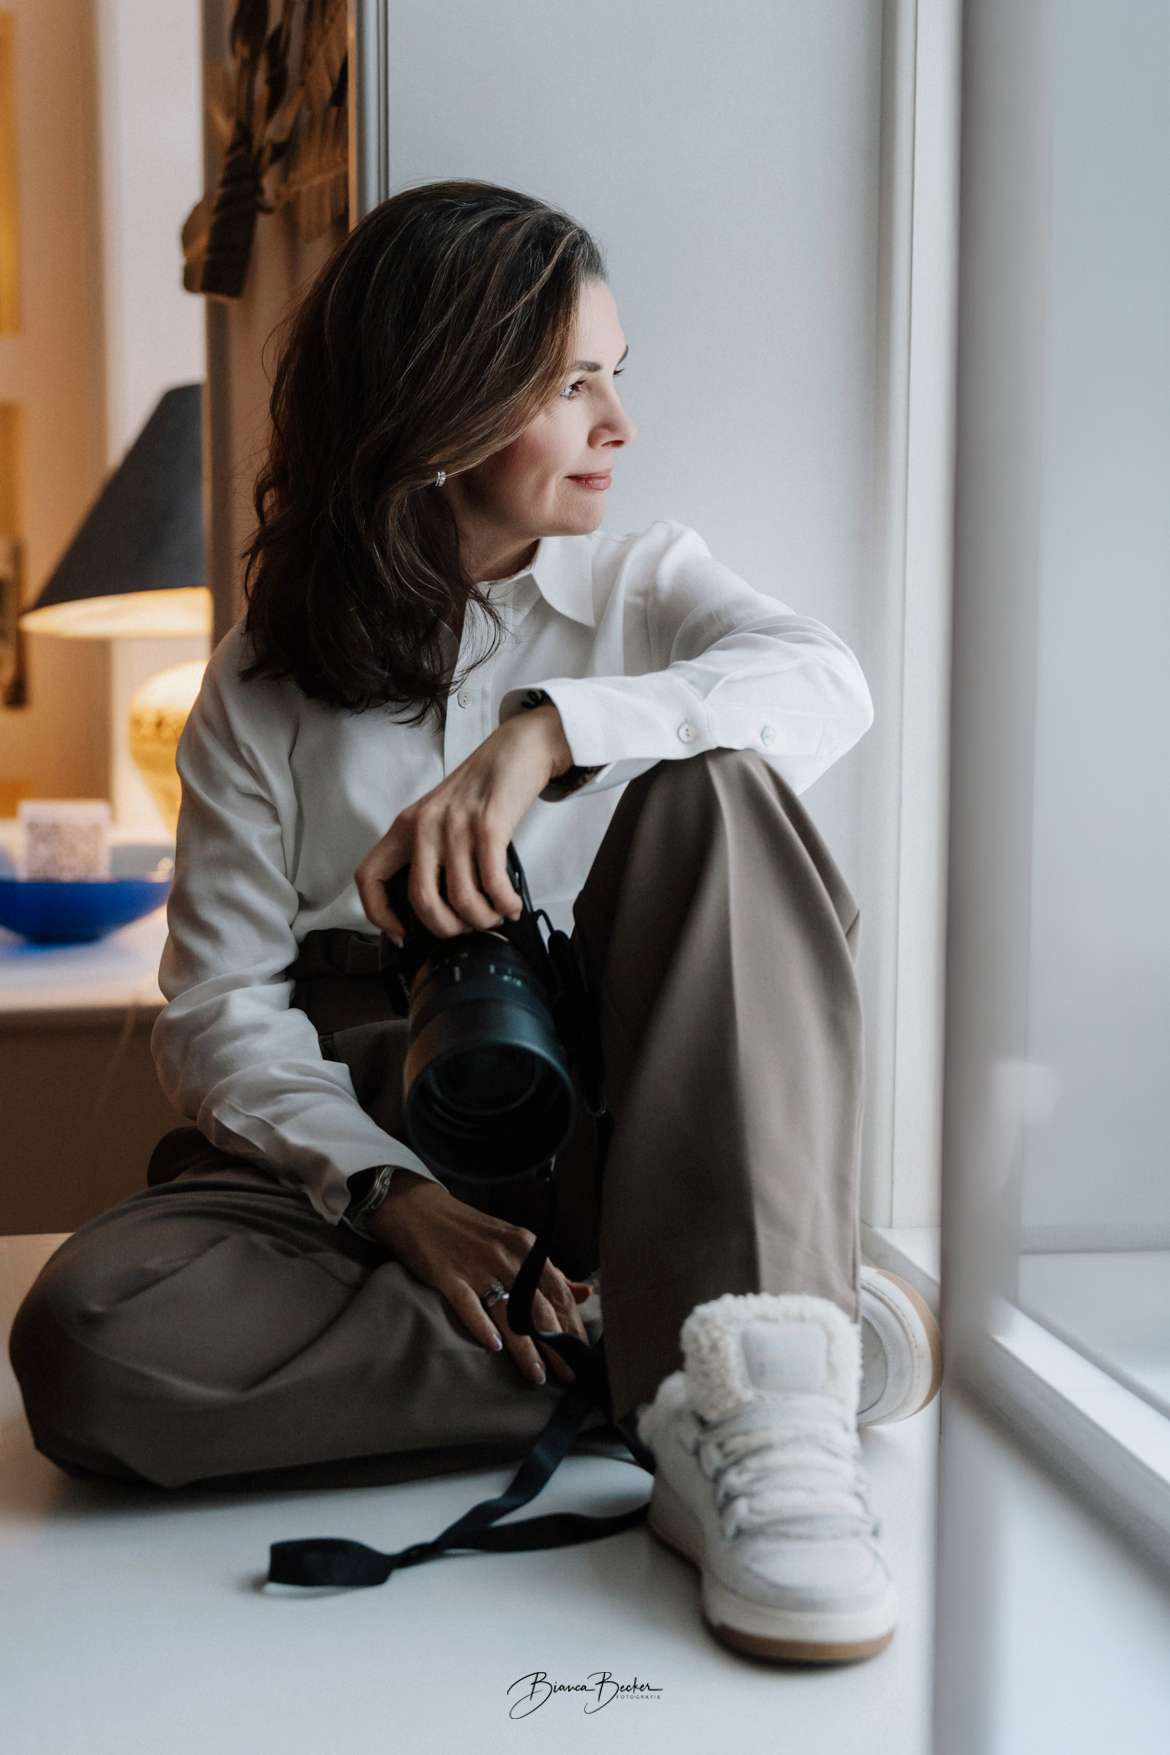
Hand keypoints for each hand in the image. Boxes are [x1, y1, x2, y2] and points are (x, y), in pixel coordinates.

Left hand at [355, 705, 572, 942]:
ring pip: (460, 898)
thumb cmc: (480, 789)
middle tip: (465, 928)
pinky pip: (492, 883)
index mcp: (405, 827)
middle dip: (446, 928)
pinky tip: (511, 905)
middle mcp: (424, 827)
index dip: (378, 914)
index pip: (369, 877)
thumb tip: (438, 907)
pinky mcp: (488, 826)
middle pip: (420, 901)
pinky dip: (504, 903)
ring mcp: (455, 826)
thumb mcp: (441, 816)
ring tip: (495, 915)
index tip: (401, 933)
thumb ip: (430, 852)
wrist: (515, 750)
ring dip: (483, 918)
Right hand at [365, 1169, 592, 1385]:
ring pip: (509, 1313)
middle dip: (557, 1346)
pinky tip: (494, 1346)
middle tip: (569, 1376)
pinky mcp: (448, 1276)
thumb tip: (584, 1293)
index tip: (582, 1354)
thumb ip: (547, 1271)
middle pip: (538, 1308)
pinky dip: (482, 1326)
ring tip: (538, 1375)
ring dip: (525, 1348)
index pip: (559, 1293)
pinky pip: (468, 1305)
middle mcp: (507, 1257)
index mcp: (527, 1247)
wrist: (418, 1209)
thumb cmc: (470, 1231)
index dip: (572, 1326)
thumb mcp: (514, 1243)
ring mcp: (477, 1266)